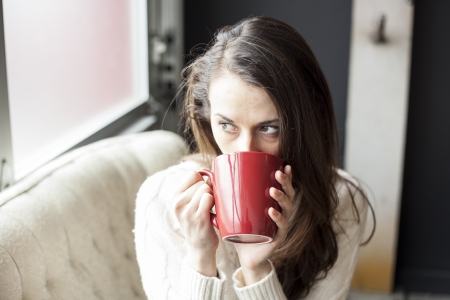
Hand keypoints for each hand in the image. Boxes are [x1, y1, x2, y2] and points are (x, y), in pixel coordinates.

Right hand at [173, 170, 218, 276]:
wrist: (200, 247)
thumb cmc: (199, 220)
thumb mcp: (189, 204)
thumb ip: (196, 188)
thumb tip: (210, 173)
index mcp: (175, 196)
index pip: (192, 174)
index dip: (202, 180)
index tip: (204, 191)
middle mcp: (178, 203)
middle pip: (201, 182)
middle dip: (209, 190)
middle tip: (208, 204)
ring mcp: (187, 211)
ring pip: (206, 189)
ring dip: (213, 197)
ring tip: (210, 209)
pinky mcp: (199, 219)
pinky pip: (209, 198)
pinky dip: (214, 203)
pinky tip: (213, 213)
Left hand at [234, 165, 294, 283]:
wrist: (246, 255)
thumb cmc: (242, 230)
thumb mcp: (236, 211)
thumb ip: (227, 197)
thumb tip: (211, 179)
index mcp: (274, 204)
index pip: (284, 187)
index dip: (286, 176)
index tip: (284, 164)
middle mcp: (281, 212)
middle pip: (289, 195)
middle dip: (285, 183)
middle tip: (277, 174)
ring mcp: (281, 225)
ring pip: (287, 209)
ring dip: (281, 198)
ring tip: (272, 191)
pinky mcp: (278, 237)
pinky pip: (281, 227)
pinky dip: (277, 218)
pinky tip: (271, 212)